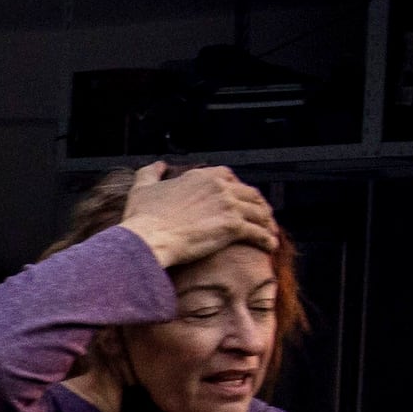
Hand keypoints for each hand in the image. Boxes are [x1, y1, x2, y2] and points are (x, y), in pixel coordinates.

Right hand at [119, 161, 276, 272]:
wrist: (148, 238)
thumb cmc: (143, 217)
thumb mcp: (143, 188)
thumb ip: (151, 173)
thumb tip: (159, 165)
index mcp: (202, 176)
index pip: (229, 176)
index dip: (236, 187)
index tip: (238, 199)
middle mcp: (219, 186)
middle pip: (250, 193)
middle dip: (258, 205)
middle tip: (261, 217)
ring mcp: (228, 205)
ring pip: (258, 212)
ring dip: (267, 222)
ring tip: (270, 232)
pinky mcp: (233, 226)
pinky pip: (258, 232)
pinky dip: (266, 239)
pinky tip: (270, 246)